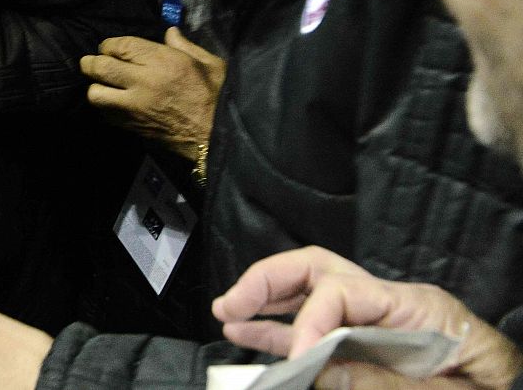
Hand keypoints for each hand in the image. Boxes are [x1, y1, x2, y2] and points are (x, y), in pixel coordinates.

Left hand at [82, 28, 224, 160]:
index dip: (109, 44)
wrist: (216, 137)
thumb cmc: (215, 96)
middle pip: (100, 67)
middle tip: (92, 62)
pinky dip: (105, 107)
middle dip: (91, 62)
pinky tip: (114, 103)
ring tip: (102, 84)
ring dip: (95, 87)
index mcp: (163, 62)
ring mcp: (134, 107)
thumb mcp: (210, 64)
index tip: (109, 47)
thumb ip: (185, 45)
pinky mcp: (131, 126)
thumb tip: (169, 32)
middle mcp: (143, 83)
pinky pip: (105, 114)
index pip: (121, 46)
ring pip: (96, 94)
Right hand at [214, 246, 522, 389]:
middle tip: (232, 305)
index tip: (295, 361)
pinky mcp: (373, 345)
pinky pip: (320, 329)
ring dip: (266, 300)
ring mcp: (382, 323)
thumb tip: (320, 370)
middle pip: (320, 270)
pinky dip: (282, 331)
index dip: (308, 321)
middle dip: (270, 283)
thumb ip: (386, 384)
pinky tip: (250, 334)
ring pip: (311, 292)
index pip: (342, 290)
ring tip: (227, 314)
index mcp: (421, 309)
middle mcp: (396, 305)